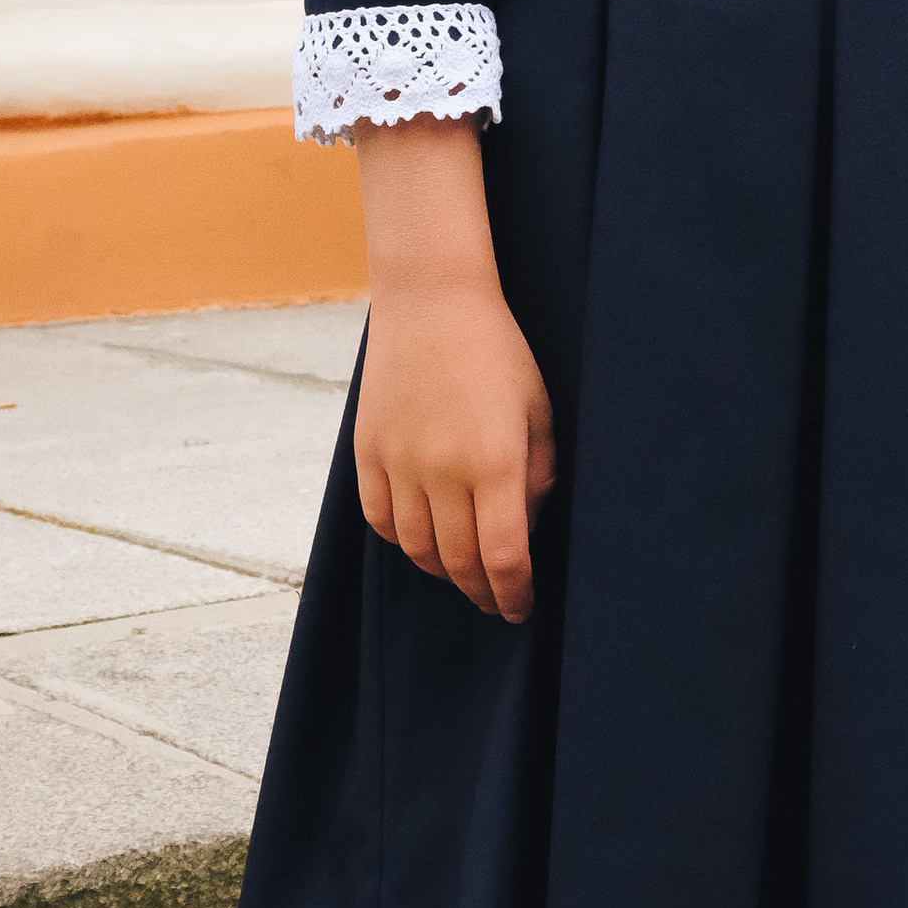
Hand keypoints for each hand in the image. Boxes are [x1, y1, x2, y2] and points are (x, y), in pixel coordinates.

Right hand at [351, 119, 555, 624]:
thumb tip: (524, 527)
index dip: (514, 594)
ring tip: (461, 573)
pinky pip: (380, 518)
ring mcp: (399, 462)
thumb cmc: (498, 351)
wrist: (433, 300)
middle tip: (496, 601)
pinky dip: (401, 540)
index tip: (521, 607)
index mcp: (494, 462)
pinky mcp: (368, 451)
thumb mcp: (538, 410)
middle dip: (481, 592)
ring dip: (442, 571)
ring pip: (416, 548)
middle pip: (458, 563)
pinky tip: (421, 539)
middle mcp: (443, 470)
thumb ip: (536, 474)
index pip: (503, 558)